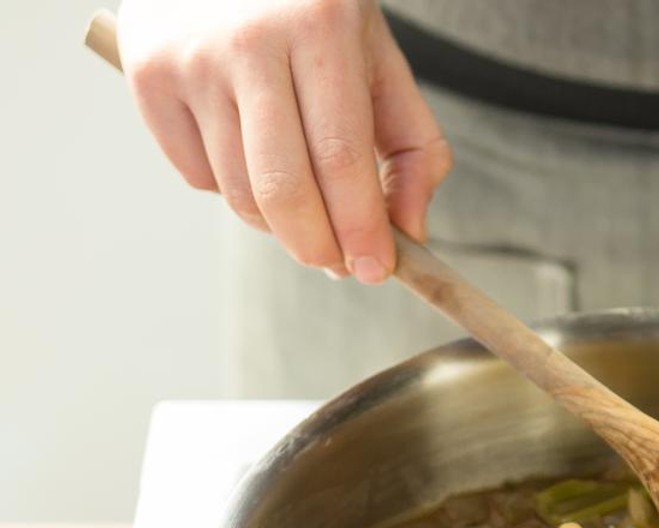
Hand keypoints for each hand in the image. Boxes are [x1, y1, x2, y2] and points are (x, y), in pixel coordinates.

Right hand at [118, 0, 452, 281]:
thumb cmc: (313, 11)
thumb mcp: (377, 58)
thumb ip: (413, 148)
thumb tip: (410, 234)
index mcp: (320, 30)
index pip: (341, 160)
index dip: (360, 230)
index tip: (376, 271)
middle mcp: (248, 42)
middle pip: (283, 190)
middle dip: (318, 247)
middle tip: (338, 263)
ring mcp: (190, 60)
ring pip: (239, 194)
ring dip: (279, 224)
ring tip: (303, 201)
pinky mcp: (145, 75)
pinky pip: (198, 177)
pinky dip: (233, 190)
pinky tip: (251, 155)